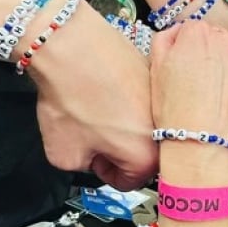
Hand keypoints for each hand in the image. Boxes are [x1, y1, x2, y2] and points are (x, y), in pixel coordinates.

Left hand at [30, 3, 157, 189]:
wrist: (71, 44)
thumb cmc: (72, 95)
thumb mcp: (62, 153)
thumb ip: (82, 169)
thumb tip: (90, 157)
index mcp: (147, 156)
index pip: (129, 181)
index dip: (103, 171)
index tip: (91, 158)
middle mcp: (165, 129)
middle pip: (139, 152)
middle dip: (114, 147)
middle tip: (90, 134)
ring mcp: (164, 98)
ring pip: (141, 124)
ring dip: (120, 123)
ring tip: (95, 108)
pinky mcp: (156, 74)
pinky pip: (141, 98)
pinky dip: (123, 98)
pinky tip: (102, 88)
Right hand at [150, 22, 227, 184]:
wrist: (204, 145)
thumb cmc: (174, 109)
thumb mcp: (155, 69)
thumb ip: (164, 39)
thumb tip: (176, 33)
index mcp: (197, 32)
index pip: (189, 29)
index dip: (181, 48)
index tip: (178, 67)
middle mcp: (226, 40)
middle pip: (213, 39)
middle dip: (204, 54)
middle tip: (194, 82)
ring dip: (222, 66)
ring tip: (210, 94)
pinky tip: (224, 101)